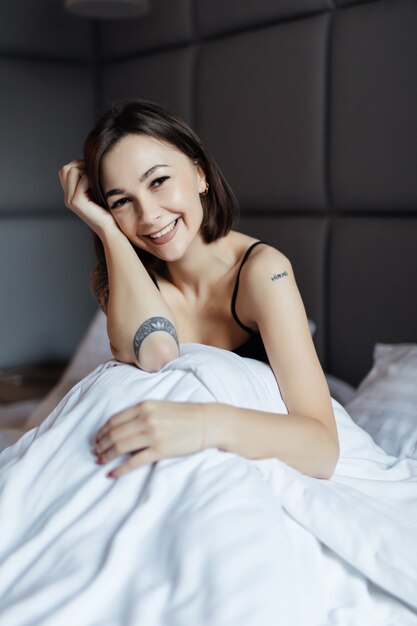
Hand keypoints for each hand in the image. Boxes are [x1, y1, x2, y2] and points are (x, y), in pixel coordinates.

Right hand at [58, 159, 117, 235]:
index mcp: (71, 194)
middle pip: (65, 169)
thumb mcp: (97, 191)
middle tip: (94, 175)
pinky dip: (91, 180)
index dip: (78, 165)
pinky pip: (82, 180)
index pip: (65, 170)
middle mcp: (68, 197)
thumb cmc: (108, 210)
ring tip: (96, 182)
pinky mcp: (76, 202)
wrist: (111, 228)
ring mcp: (70, 200)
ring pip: (71, 171)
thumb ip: (90, 179)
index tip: (92, 172)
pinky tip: (98, 189)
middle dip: (80, 166)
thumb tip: (90, 161)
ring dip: (85, 171)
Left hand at [92, 400, 207, 477]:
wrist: (207, 422)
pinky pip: (133, 462)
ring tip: (100, 462)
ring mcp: (152, 435)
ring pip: (120, 447)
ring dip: (106, 456)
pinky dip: (119, 469)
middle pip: (114, 434)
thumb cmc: (184, 415)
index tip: (96, 439)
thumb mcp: (160, 406)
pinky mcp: (160, 450)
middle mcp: (145, 419)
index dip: (102, 431)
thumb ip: (141, 413)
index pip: (114, 420)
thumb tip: (121, 427)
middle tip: (95, 453)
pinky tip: (111, 473)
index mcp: (144, 406)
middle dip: (101, 445)